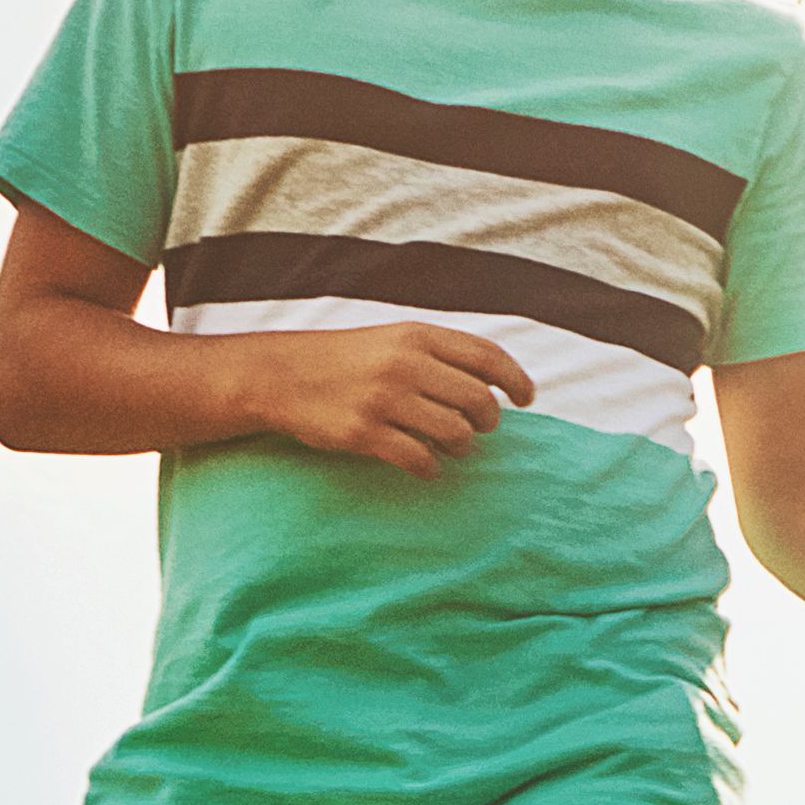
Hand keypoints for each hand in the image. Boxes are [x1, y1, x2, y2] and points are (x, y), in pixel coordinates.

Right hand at [227, 321, 535, 476]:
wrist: (278, 375)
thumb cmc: (344, 360)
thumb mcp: (392, 339)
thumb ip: (438, 354)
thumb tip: (491, 384)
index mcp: (416, 336)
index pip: (486, 355)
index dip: (515, 379)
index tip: (526, 399)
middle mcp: (404, 364)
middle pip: (477, 400)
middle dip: (488, 420)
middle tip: (481, 429)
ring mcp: (384, 399)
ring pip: (454, 432)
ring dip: (462, 446)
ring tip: (452, 447)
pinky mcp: (364, 433)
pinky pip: (419, 459)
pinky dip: (431, 468)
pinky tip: (426, 466)